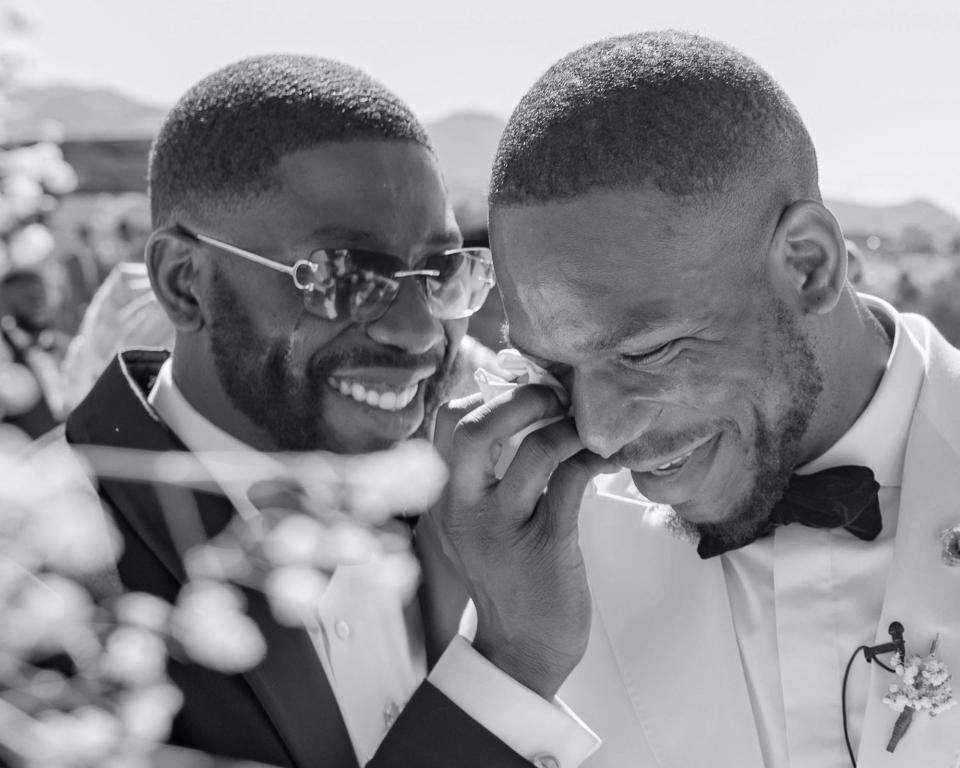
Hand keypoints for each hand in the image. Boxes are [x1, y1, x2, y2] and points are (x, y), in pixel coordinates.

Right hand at [431, 385, 612, 698]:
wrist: (518, 651)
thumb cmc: (505, 579)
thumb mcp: (475, 525)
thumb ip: (482, 477)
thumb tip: (512, 412)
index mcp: (444, 499)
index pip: (445, 422)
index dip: (485, 392)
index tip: (520, 388)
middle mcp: (463, 510)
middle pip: (471, 427)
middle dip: (519, 398)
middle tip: (554, 397)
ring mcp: (503, 528)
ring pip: (532, 450)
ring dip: (566, 426)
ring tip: (585, 426)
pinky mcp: (546, 545)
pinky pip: (570, 482)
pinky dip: (591, 458)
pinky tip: (602, 457)